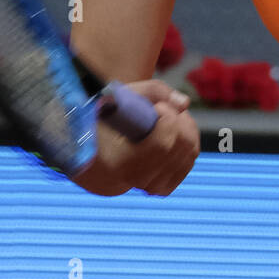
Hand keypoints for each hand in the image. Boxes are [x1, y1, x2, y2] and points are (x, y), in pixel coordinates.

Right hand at [72, 78, 199, 195]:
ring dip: (186, 129)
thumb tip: (185, 104)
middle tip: (165, 107)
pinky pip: (188, 163)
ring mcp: (149, 186)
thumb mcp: (117, 95)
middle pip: (180, 147)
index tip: (157, 106)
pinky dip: (187, 143)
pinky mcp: (161, 187)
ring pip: (189, 155)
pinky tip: (174, 131)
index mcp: (117, 162)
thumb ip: (153, 91)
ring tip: (168, 116)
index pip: (162, 144)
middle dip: (181, 120)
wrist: (89, 150)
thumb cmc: (102, 119)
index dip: (168, 118)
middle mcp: (134, 179)